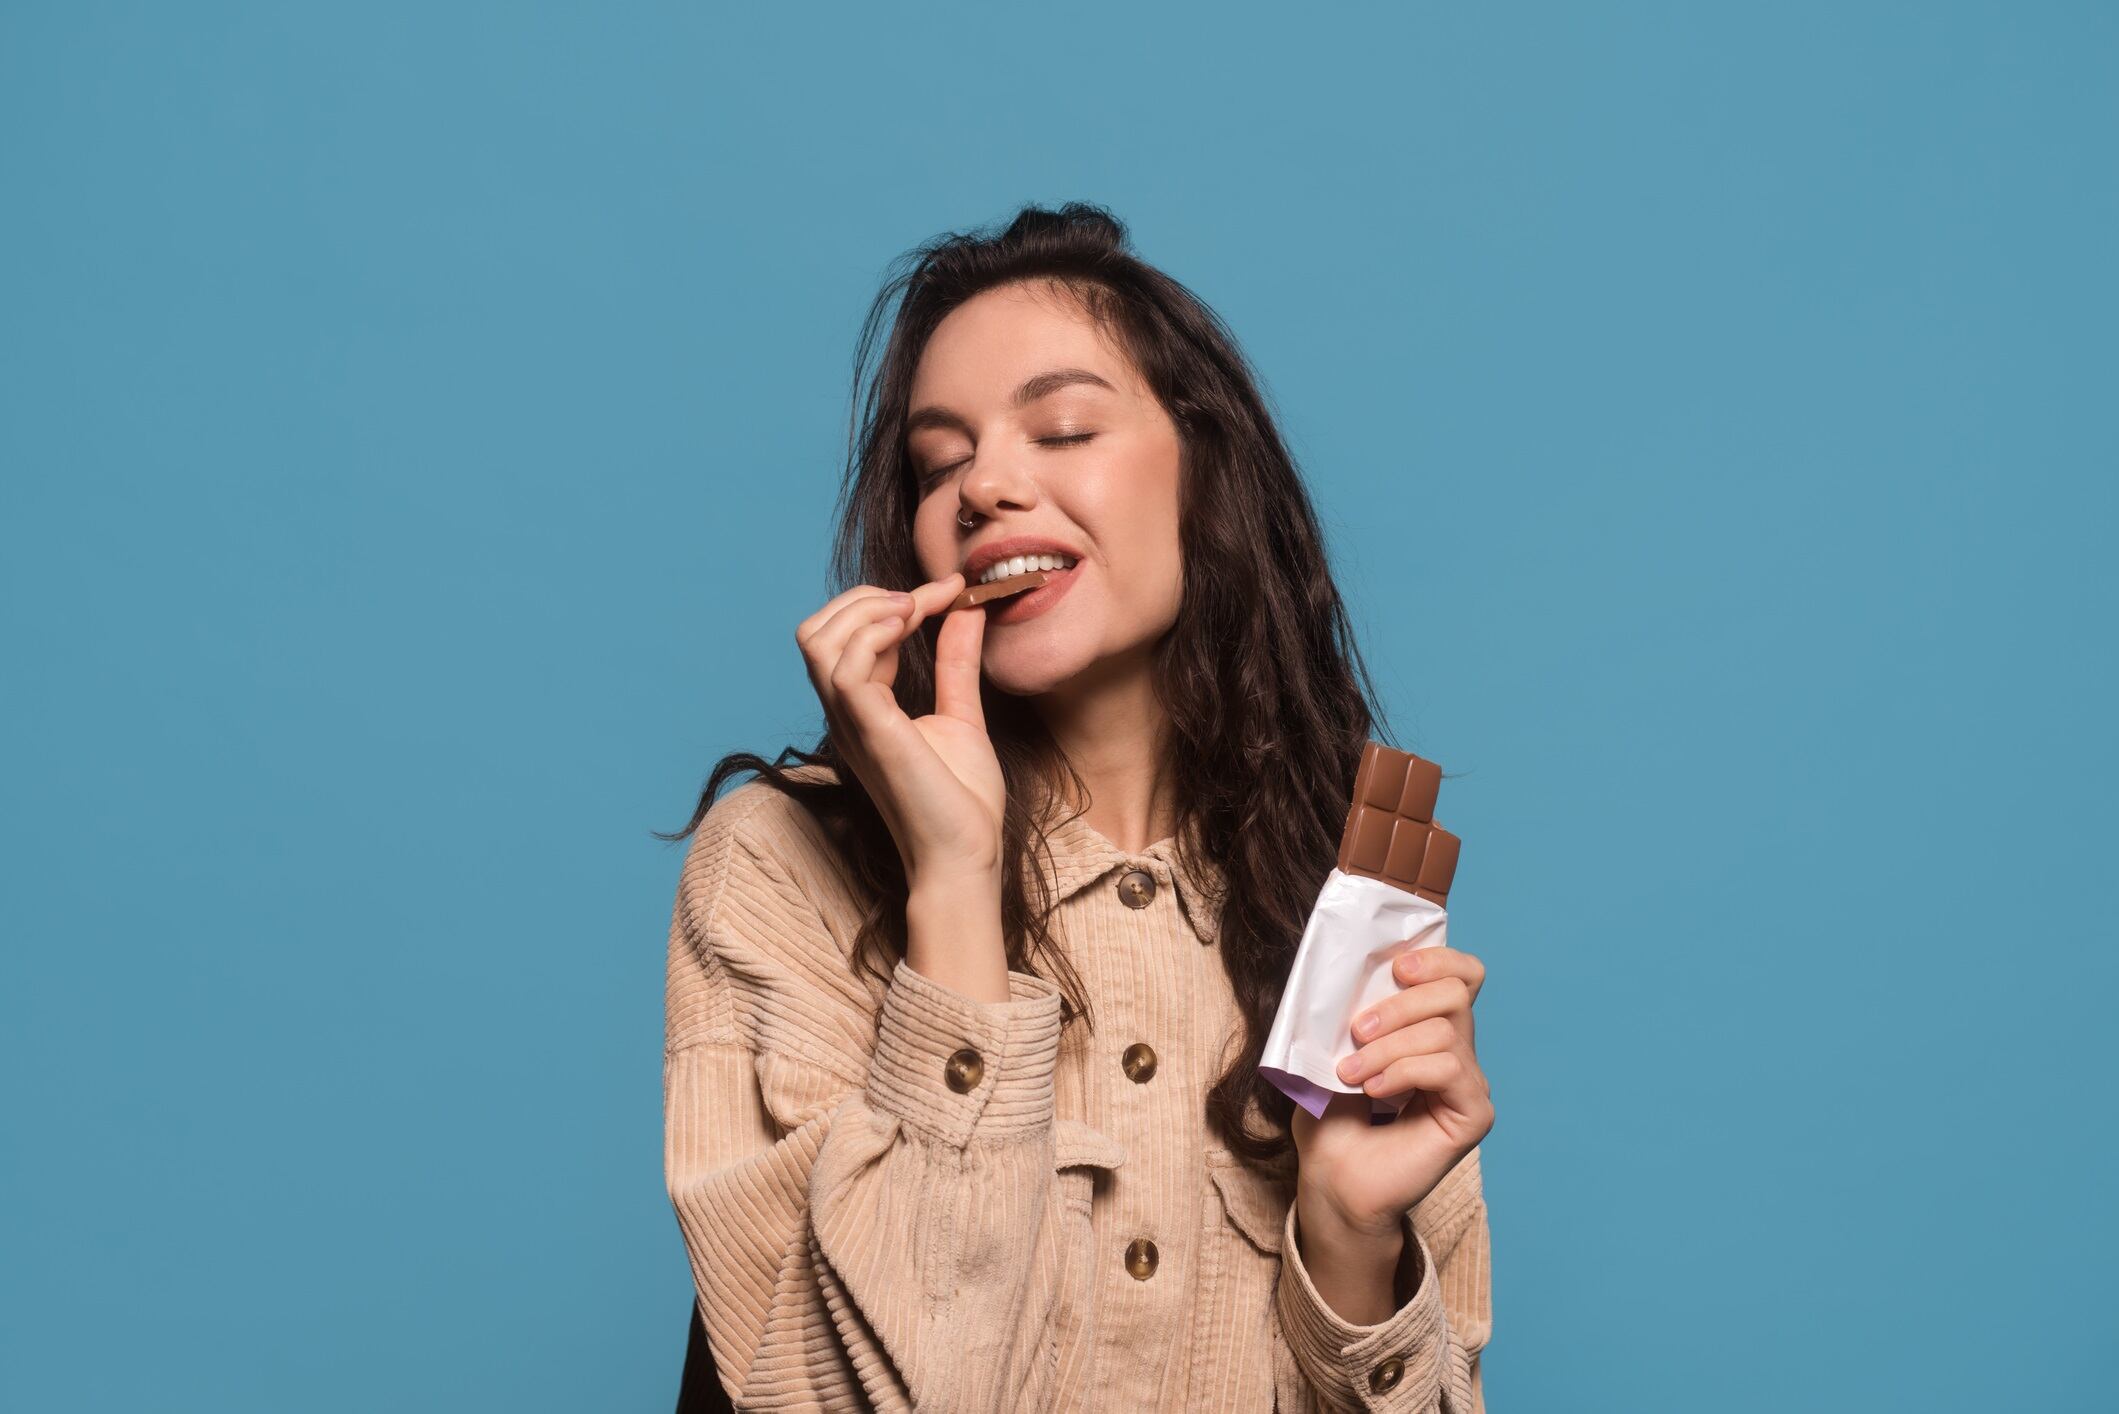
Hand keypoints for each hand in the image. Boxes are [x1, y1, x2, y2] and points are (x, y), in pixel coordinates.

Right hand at [793, 572, 1000, 891]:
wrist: (966, 854)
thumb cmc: (961, 801)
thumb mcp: (961, 713)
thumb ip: (956, 661)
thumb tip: (967, 609)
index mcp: (861, 709)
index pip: (846, 636)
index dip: (890, 600)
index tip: (949, 589)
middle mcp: (845, 712)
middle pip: (815, 631)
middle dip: (865, 597)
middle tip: (924, 599)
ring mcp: (852, 721)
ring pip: (817, 641)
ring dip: (867, 608)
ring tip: (916, 608)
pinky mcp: (869, 730)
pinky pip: (845, 666)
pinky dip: (876, 632)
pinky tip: (914, 627)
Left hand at [1290, 945, 1494, 1242]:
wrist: (1332, 1180)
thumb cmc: (1329, 1117)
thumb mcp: (1331, 1049)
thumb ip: (1353, 1009)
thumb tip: (1352, 967)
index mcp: (1429, 1029)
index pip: (1461, 976)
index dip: (1438, 959)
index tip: (1396, 968)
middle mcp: (1458, 1053)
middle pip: (1454, 993)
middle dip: (1400, 1004)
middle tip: (1356, 1032)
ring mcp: (1468, 1083)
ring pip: (1444, 1032)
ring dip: (1388, 1047)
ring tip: (1351, 1073)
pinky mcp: (1474, 1114)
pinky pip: (1449, 1068)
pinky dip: (1404, 1071)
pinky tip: (1374, 1090)